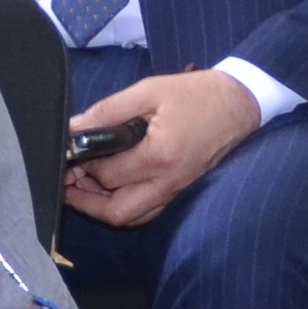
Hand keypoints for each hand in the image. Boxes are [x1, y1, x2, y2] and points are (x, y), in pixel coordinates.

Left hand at [64, 69, 264, 228]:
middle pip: (115, 211)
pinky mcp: (180, 192)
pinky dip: (124, 206)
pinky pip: (146, 212)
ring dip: (102, 207)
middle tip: (69, 176)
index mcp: (159, 155)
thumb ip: (109, 110)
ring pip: (130, 218)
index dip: (81, 164)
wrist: (240, 104)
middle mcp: (167, 182)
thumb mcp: (149, 90)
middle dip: (84, 198)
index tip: (68, 151)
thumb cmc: (196, 94)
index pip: (107, 174)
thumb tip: (73, 127)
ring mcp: (175, 191)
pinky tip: (111, 187)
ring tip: (84, 183)